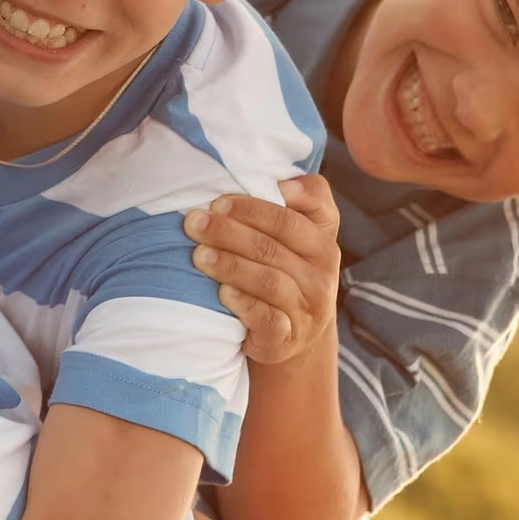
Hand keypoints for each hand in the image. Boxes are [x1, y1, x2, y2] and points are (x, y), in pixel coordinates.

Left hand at [185, 175, 341, 366]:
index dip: (254, 208)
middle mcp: (322, 276)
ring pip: (269, 281)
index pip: (292, 219)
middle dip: (229, 231)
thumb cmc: (291, 273)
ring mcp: (307, 309)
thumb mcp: (304, 237)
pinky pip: (266, 317)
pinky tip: (221, 291)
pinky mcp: (287, 338)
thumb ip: (300, 203)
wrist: (298, 336)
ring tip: (198, 255)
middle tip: (194, 223)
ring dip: (229, 265)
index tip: (220, 201)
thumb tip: (282, 181)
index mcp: (323, 244)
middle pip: (273, 246)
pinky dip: (242, 302)